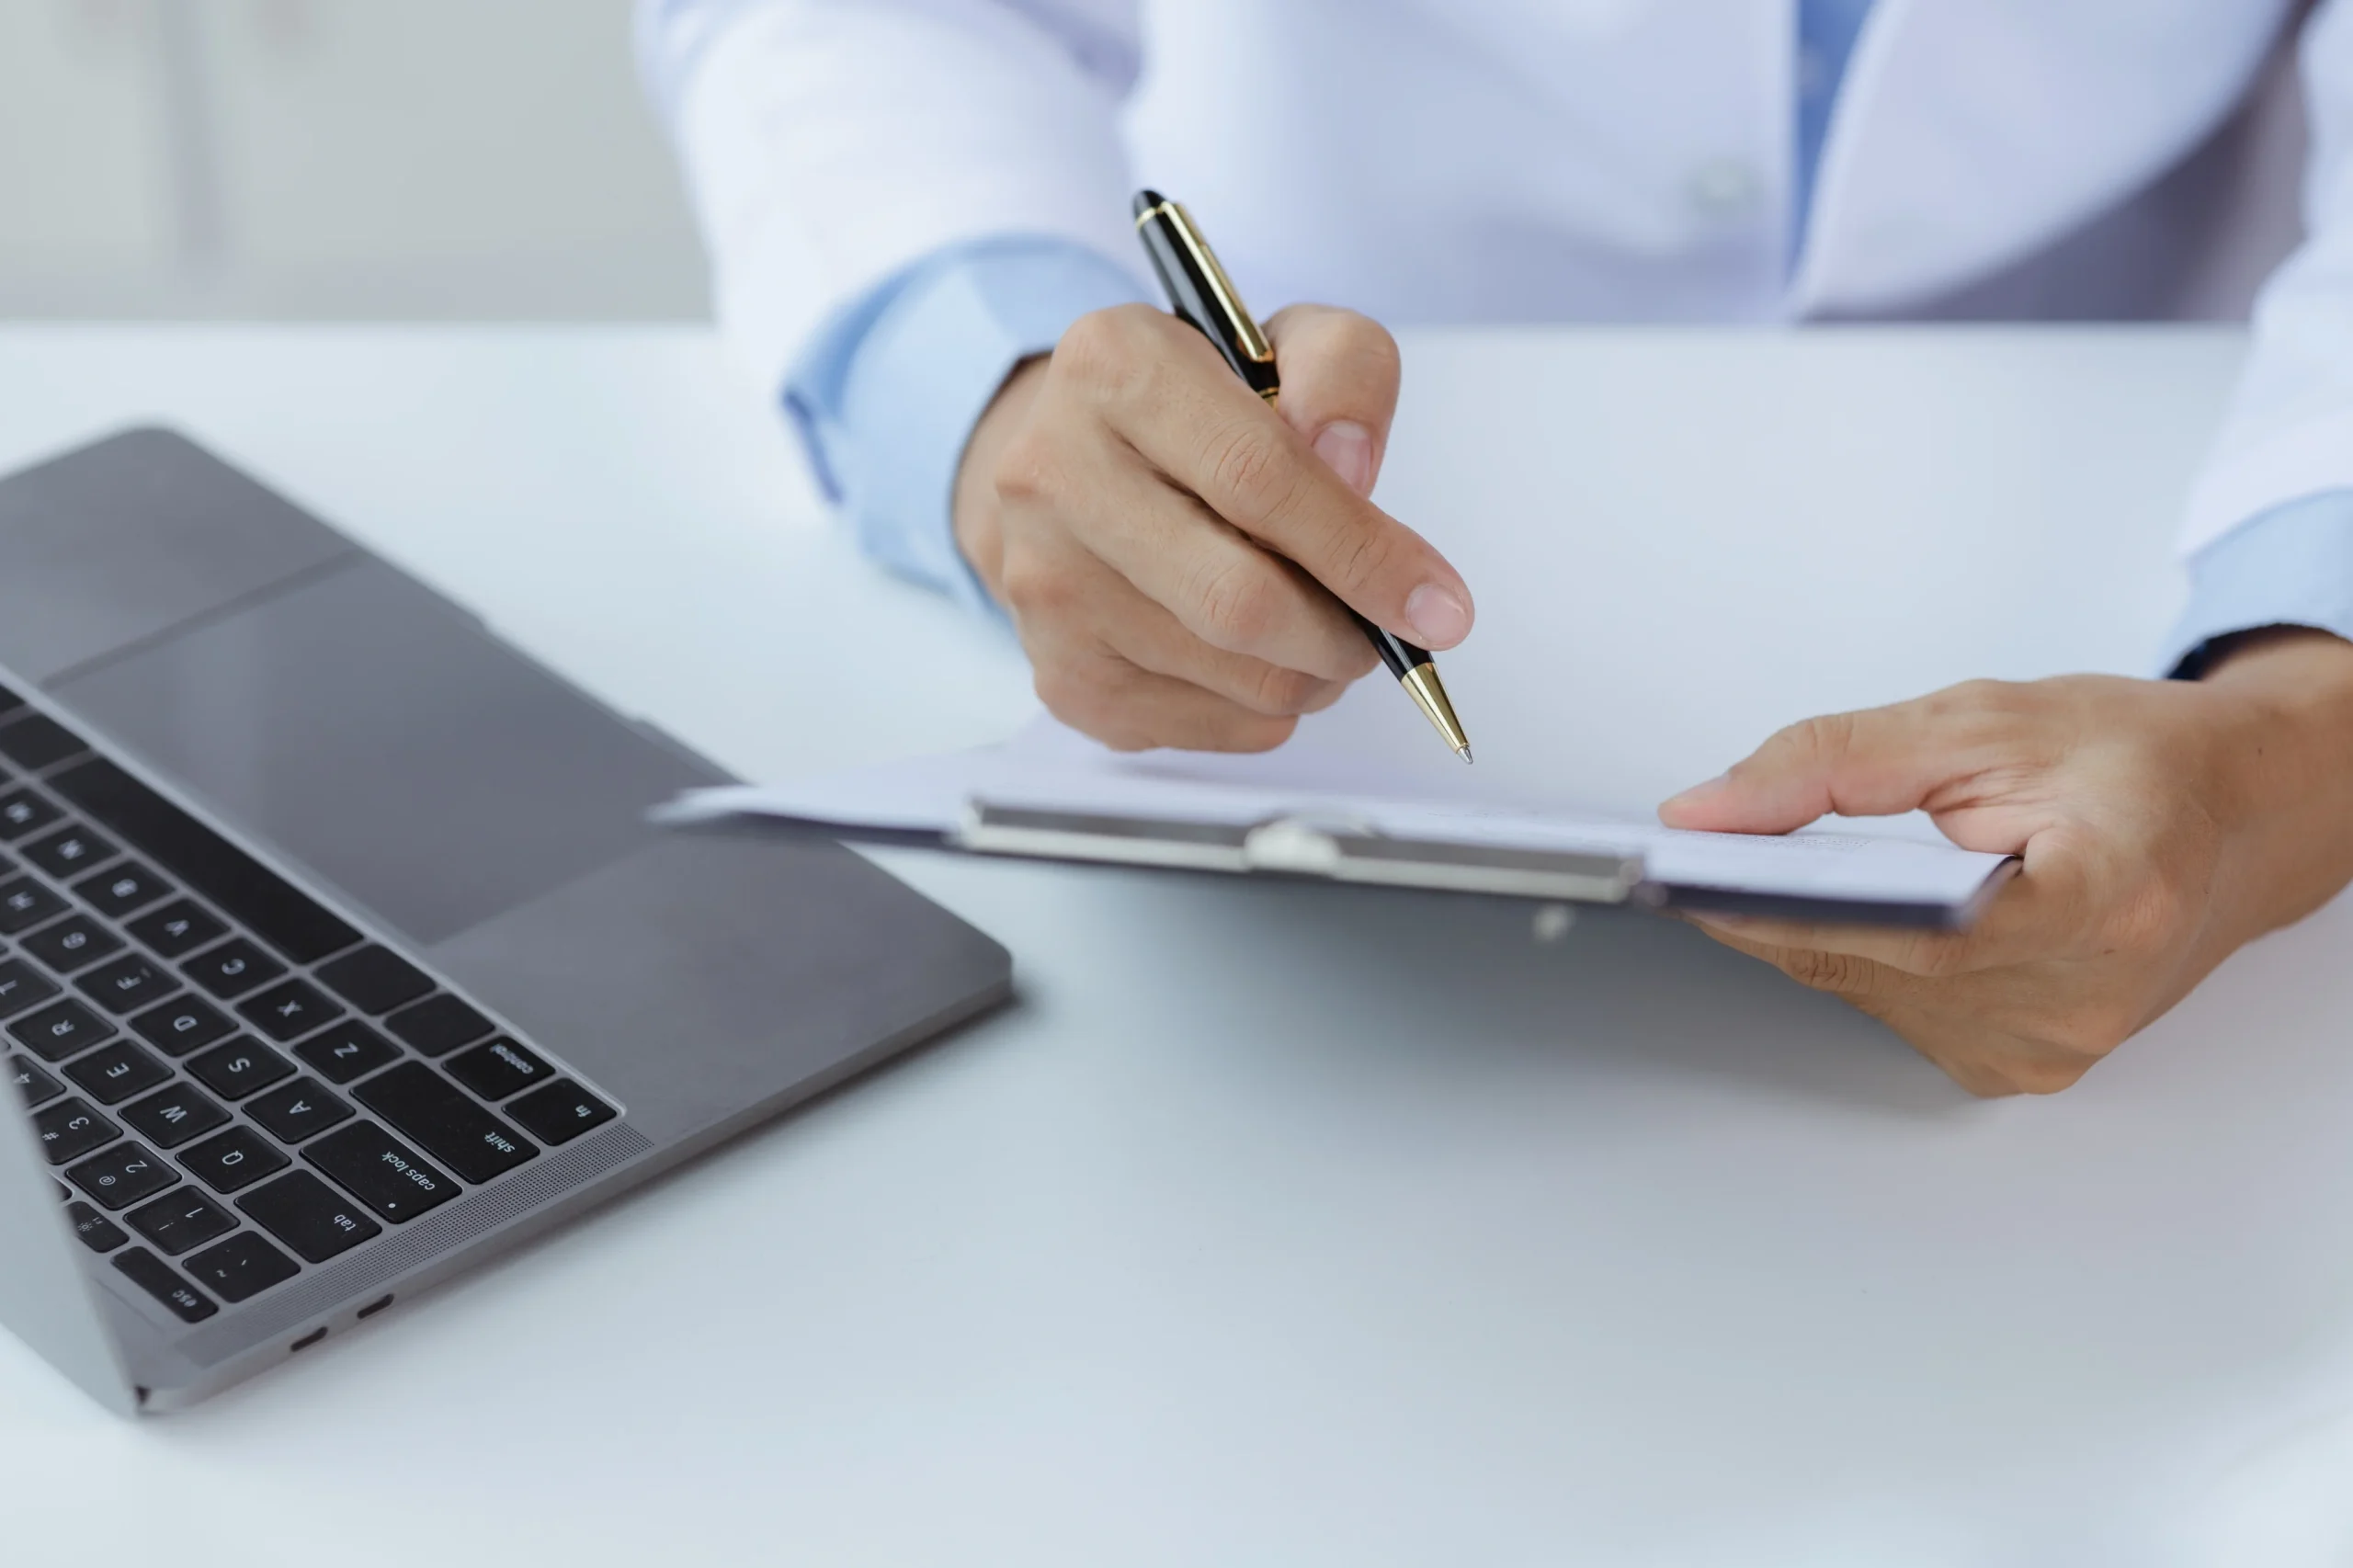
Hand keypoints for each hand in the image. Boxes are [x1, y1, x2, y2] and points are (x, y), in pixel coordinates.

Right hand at [952, 302, 1474, 750]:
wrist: (1070, 465)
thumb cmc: (1195, 408)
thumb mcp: (1284, 343)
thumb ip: (1344, 373)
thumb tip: (1350, 468)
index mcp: (1113, 367)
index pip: (1257, 478)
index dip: (1362, 552)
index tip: (1438, 606)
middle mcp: (1053, 476)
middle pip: (1238, 600)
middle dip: (1342, 635)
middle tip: (1380, 634)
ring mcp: (1046, 585)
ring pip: (1232, 677)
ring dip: (1312, 675)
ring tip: (1321, 633)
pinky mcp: (1060, 674)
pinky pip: (1204, 728)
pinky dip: (1261, 709)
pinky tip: (1254, 656)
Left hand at [1657, 632, 2352, 1094]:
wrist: (2224, 814)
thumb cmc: (2133, 760)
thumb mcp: (1981, 722)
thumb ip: (1831, 763)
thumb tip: (1708, 812)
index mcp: (2105, 909)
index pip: (1919, 930)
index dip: (1793, 908)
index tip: (1699, 879)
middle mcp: (2083, 1001)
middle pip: (1879, 966)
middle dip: (1776, 906)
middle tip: (1696, 855)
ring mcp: (2051, 1046)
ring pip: (1872, 993)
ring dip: (1818, 929)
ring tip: (1771, 867)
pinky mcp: (2019, 1065)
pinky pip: (1897, 1009)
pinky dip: (1863, 955)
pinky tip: (1859, 907)